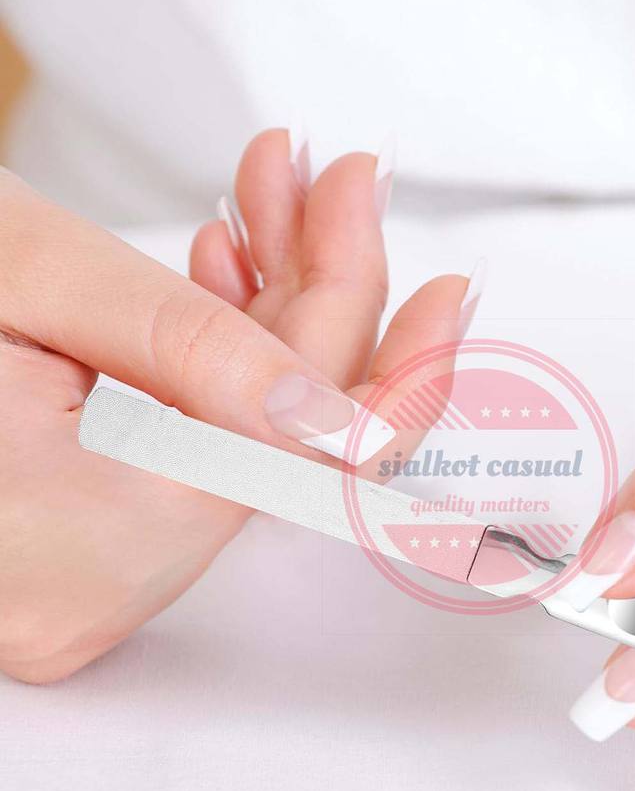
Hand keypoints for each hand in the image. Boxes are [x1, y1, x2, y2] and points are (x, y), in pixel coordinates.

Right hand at [0, 130, 477, 682]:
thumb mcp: (26, 279)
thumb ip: (197, 349)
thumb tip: (334, 411)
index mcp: (78, 545)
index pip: (301, 454)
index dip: (386, 362)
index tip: (437, 290)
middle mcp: (90, 589)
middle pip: (284, 442)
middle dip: (327, 305)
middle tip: (347, 202)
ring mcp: (87, 573)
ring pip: (249, 436)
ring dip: (274, 313)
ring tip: (274, 201)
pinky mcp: (87, 539)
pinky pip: (198, 448)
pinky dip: (224, 356)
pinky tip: (231, 268)